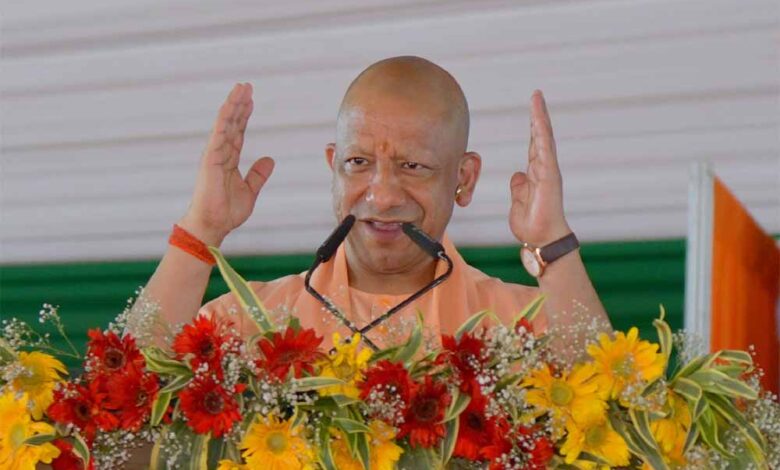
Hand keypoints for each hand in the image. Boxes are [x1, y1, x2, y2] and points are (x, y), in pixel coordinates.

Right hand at [179, 83, 274, 245]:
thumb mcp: (250, 190)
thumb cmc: (226, 211)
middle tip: (246, 86)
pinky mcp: (210, 160)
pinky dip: (224, 120)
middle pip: (231, 123)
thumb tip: (270, 159)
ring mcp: (214, 155)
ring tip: (240, 89)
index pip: (238, 132)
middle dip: (239, 104)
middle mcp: (220, 154)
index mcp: (229, 160)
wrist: (213, 225)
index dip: (244, 116)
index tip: (250, 100)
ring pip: (224, 124)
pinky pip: (218, 135)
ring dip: (232, 106)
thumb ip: (258, 174)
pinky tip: (229, 106)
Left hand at [509, 90, 570, 245]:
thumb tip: (518, 175)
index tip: (532, 109)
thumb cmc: (532, 224)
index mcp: (536, 173)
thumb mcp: (518, 202)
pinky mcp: (549, 177)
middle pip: (541, 136)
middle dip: (538, 115)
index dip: (532, 127)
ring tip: (537, 100)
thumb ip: (519, 188)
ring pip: (544, 139)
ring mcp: (548, 171)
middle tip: (536, 95)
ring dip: (540, 119)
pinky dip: (541, 135)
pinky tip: (538, 121)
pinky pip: (544, 151)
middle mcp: (544, 169)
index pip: (534, 144)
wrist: (542, 240)